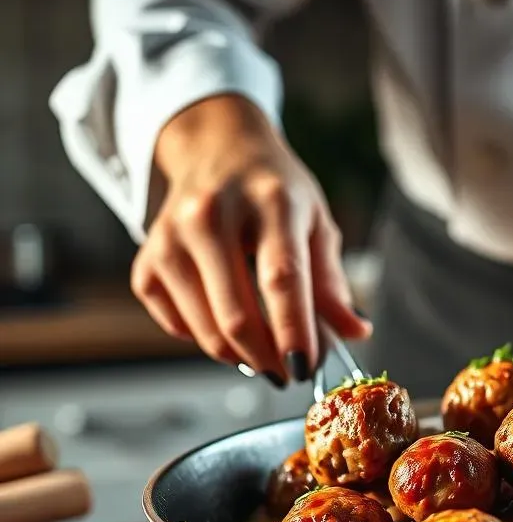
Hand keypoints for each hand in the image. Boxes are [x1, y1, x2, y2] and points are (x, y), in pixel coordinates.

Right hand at [131, 94, 369, 385]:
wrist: (216, 148)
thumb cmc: (275, 190)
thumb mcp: (316, 223)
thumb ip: (332, 282)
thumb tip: (357, 332)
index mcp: (269, 202)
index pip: (280, 277)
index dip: (293, 330)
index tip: (305, 368)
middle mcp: (211, 214)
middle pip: (237, 314)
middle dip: (268, 359)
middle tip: (289, 373)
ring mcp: (170, 236)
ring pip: (205, 328)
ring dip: (240, 358)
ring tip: (264, 355)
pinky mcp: (147, 258)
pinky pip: (175, 324)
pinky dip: (205, 339)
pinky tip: (225, 322)